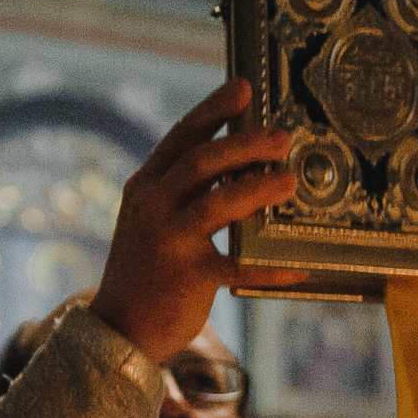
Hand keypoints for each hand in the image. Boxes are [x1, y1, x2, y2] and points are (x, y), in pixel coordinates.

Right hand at [90, 79, 306, 362]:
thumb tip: (235, 164)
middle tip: (281, 138)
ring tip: (288, 180)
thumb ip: (183, 191)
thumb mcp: (152, 220)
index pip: (181, 138)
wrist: (120, 328)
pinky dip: (269, 268)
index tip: (243, 89)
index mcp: (146, 187)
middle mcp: (153, 207)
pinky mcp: (187, 278)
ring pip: (217, 204)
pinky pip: (236, 267)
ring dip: (257, 189)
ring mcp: (168, 241)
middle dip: (245, 144)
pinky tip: (297, 267)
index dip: (213, 111)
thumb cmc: (146, 271)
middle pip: (202, 162)